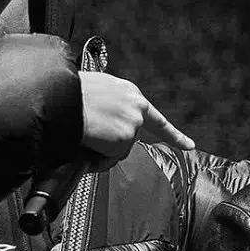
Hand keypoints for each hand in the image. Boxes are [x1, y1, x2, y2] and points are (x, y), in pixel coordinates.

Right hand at [79, 72, 194, 168]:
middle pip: (129, 139)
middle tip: (92, 135)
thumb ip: (110, 105)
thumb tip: (105, 122)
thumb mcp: (96, 90)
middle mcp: (137, 107)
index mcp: (130, 93)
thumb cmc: (69, 93)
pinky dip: (96, 158)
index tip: (189, 146)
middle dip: (113, 145)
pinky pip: (108, 160)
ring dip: (101, 150)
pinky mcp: (125, 139)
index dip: (174, 135)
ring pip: (117, 151)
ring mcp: (133, 124)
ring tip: (85, 133)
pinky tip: (86, 142)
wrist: (60, 98)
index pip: (156, 119)